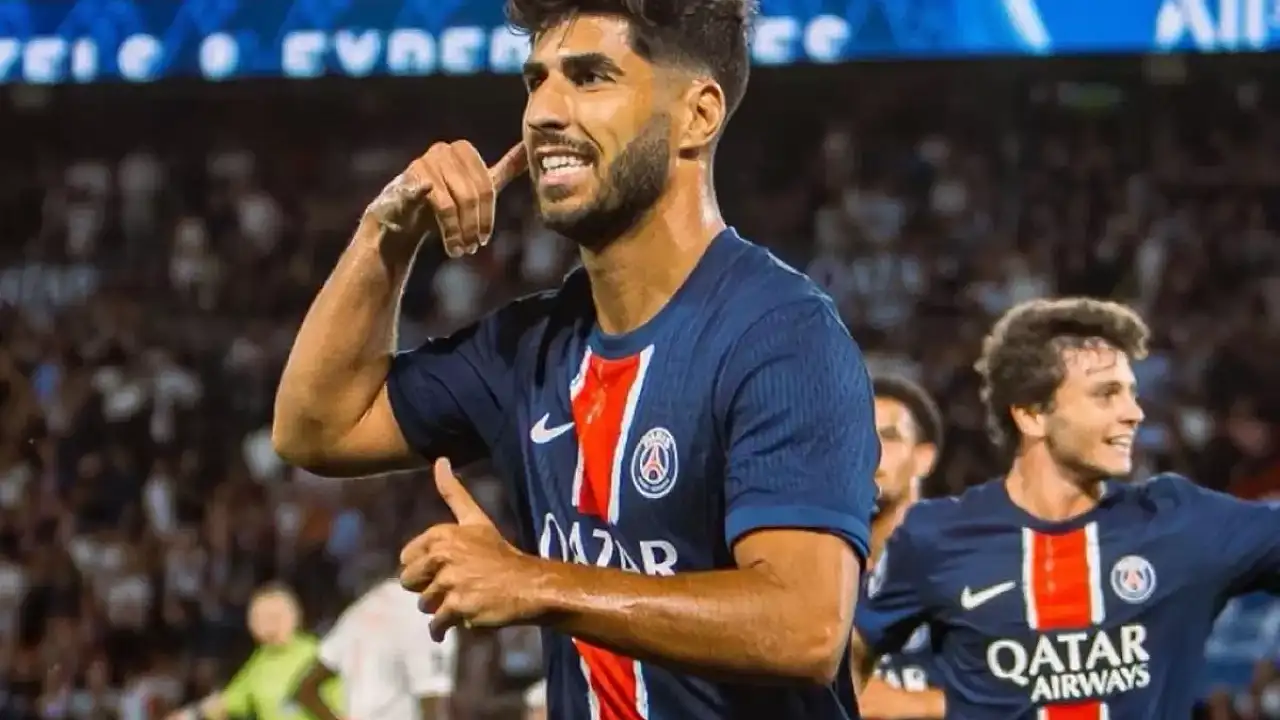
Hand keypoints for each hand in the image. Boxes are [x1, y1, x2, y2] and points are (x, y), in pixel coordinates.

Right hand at [365, 141, 527, 257]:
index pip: (487, 186)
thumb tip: (529, 148)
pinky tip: (430, 204)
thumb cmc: (441, 205)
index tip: (483, 238)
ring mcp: (423, 163)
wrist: (399, 221)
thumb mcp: (475, 188)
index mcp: (463, 150)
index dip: (487, 216)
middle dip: (473, 226)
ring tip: (457, 250)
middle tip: (471, 248)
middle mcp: (443, 151)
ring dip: (455, 232)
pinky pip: (423, 193)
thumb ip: (503, 170)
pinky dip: (426, 198)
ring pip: (452, 203)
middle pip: (472, 195)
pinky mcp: (406, 180)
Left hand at [399, 458, 543, 639]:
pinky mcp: (458, 607)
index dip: (425, 567)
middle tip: (456, 586)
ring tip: (464, 600)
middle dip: (429, 588)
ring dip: (440, 607)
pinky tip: (459, 621)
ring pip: (424, 604)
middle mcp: (442, 556)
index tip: (447, 567)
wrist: (529, 585)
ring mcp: (450, 583)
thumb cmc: (501, 553)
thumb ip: (454, 492)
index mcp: (441, 534)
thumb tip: (439, 460)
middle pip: (409, 582)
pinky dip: (443, 629)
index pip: (407, 558)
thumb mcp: (476, 519)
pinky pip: (436, 624)